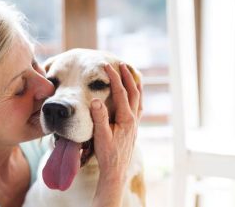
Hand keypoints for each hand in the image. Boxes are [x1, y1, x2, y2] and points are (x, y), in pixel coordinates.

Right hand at [91, 63, 141, 206]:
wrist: (116, 171)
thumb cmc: (107, 155)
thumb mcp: (100, 136)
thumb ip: (99, 118)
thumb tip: (96, 100)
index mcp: (126, 119)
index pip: (121, 93)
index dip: (114, 78)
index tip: (106, 66)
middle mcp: (133, 119)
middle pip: (133, 92)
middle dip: (127, 77)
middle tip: (121, 64)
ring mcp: (135, 123)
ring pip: (138, 99)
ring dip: (135, 85)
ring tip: (132, 74)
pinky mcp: (133, 128)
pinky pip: (138, 107)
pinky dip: (137, 96)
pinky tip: (134, 95)